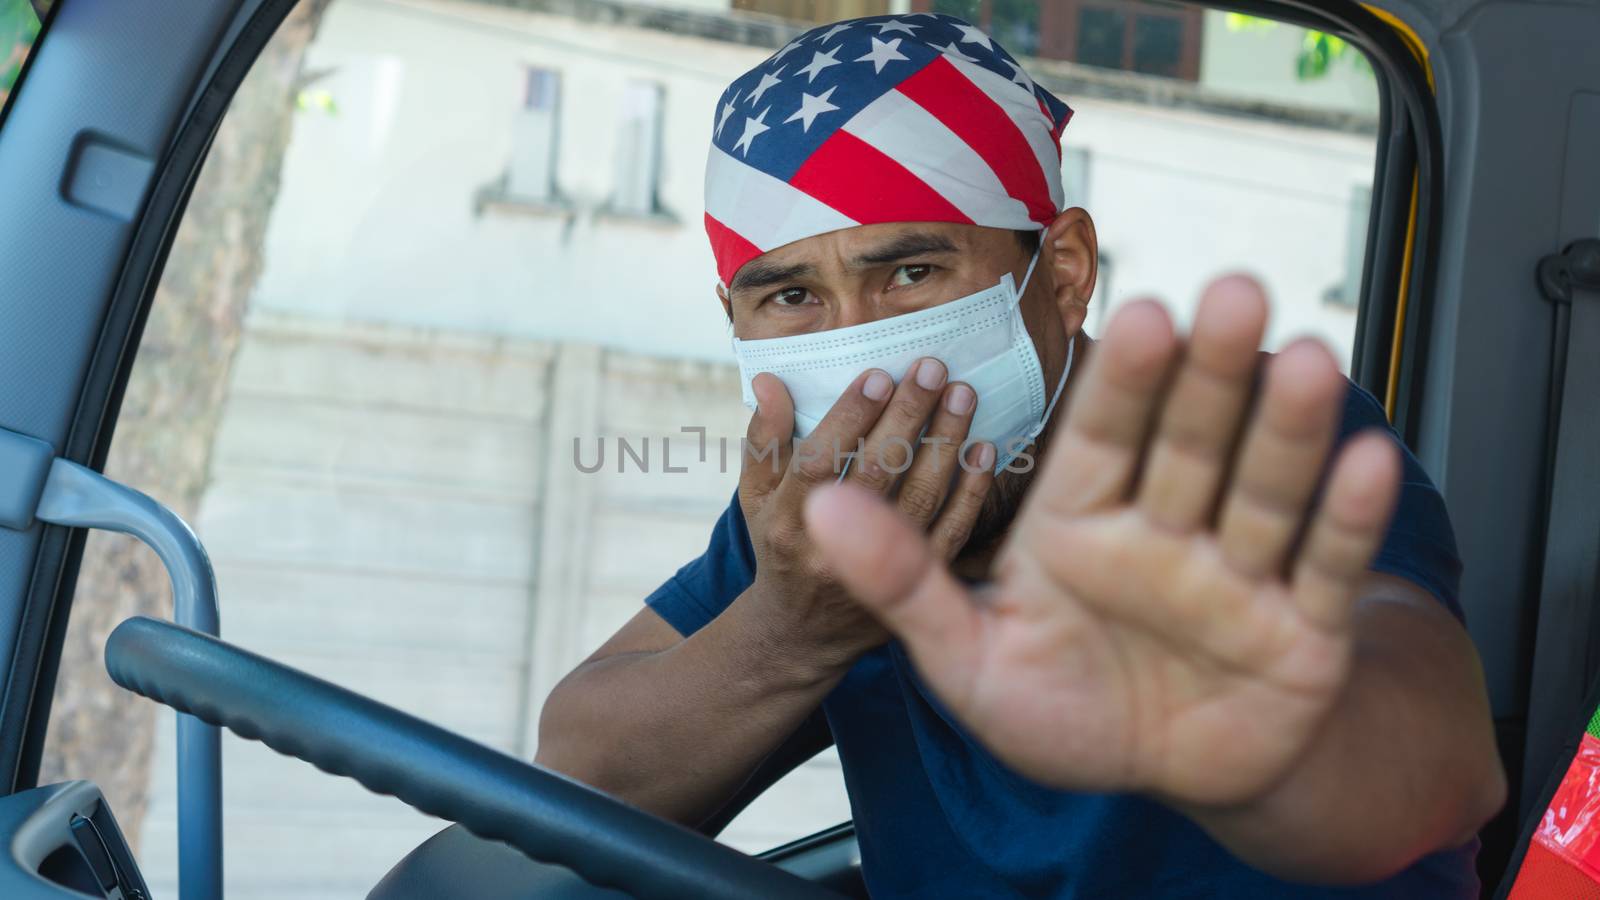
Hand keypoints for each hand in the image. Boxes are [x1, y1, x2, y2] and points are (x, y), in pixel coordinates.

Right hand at [739, 358, 994, 672]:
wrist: (806, 632)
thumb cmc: (782, 544)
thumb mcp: (756, 497)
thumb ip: (765, 440)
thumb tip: (770, 380)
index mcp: (788, 522)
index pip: (820, 461)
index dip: (850, 417)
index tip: (878, 374)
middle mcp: (833, 550)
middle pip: (877, 475)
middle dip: (908, 416)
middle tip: (932, 368)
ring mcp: (880, 573)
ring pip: (921, 500)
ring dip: (947, 443)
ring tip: (963, 394)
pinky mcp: (918, 588)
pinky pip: (952, 534)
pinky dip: (972, 491)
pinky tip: (984, 449)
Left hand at [804, 277, 1401, 806]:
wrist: (1166, 771)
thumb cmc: (1062, 708)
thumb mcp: (969, 655)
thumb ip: (903, 580)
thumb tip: (816, 509)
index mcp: (1083, 521)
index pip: (1102, 436)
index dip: (1121, 380)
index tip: (1135, 311)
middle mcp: (1166, 529)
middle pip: (1190, 441)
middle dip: (1209, 377)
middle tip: (1232, 294)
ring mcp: (1239, 572)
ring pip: (1263, 489)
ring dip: (1285, 428)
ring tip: (1306, 358)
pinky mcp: (1303, 625)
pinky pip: (1324, 568)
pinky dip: (1344, 519)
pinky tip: (1366, 461)